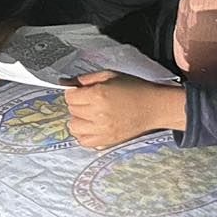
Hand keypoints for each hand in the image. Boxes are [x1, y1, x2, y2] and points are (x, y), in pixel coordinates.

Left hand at [64, 72, 184, 148]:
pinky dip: (84, 134)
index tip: (82, 92)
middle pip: (72, 111)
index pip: (69, 96)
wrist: (153, 107)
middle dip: (78, 104)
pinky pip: (83, 141)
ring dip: (79, 120)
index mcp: (98, 95)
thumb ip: (85, 79)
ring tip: (91, 115)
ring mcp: (102, 130)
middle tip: (91, 102)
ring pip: (74, 127)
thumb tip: (63, 82)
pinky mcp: (106, 141)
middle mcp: (98, 114)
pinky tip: (93, 126)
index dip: (74, 92)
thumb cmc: (134, 88)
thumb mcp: (110, 75)